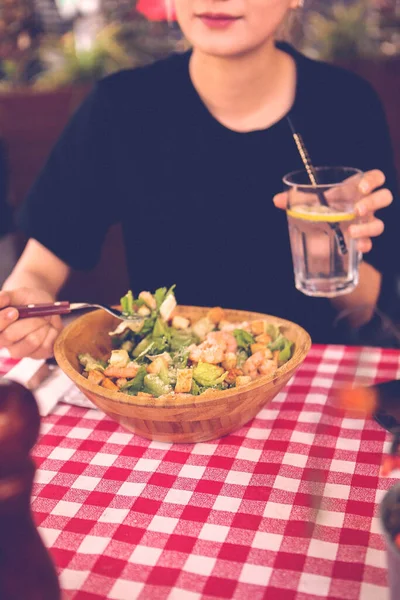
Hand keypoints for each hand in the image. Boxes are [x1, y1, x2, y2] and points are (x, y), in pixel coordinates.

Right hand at [0, 288, 62, 358]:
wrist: (42, 305)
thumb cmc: (26, 300)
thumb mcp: (17, 294)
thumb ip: (5, 297)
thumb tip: (0, 298)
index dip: (2, 320)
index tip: (14, 311)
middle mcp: (3, 342)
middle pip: (9, 336)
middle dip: (27, 321)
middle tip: (36, 311)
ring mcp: (19, 351)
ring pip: (30, 341)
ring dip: (41, 325)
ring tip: (43, 318)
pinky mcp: (36, 355)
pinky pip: (45, 347)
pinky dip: (51, 333)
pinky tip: (48, 327)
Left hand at [274, 169, 392, 252]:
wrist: (322, 238)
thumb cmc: (320, 213)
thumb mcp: (309, 205)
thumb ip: (295, 200)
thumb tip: (277, 200)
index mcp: (354, 191)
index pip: (376, 178)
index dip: (373, 180)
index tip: (360, 188)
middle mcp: (365, 206)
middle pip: (385, 197)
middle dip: (374, 202)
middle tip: (356, 210)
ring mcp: (366, 224)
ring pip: (380, 223)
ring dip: (368, 227)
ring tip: (350, 231)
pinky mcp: (362, 241)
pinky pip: (370, 243)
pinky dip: (365, 245)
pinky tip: (356, 247)